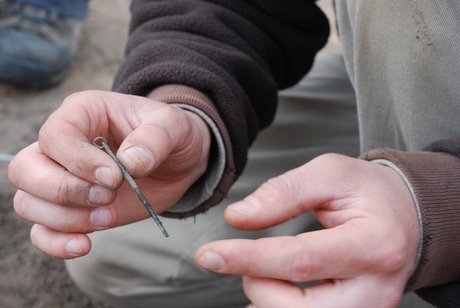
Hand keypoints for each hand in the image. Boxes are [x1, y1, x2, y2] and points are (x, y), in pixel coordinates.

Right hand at [9, 90, 209, 258]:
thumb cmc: (171, 135)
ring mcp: (63, 178)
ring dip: (64, 218)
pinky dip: (56, 243)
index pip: (55, 135)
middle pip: (26, 169)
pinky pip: (42, 230)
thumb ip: (155, 138)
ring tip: (106, 218)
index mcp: (82, 113)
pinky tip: (84, 245)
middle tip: (107, 197)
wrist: (178, 161)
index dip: (78, 161)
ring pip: (28, 201)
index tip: (114, 178)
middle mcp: (62, 144)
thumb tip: (131, 163)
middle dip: (64, 191)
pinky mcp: (73, 209)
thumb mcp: (174, 125)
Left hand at [195, 154, 419, 307]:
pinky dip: (280, 306)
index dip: (249, 259)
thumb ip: (284, 192)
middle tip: (244, 258)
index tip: (208, 255)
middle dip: (256, 283)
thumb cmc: (368, 192)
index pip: (301, 261)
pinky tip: (274, 287)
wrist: (405, 216)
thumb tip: (238, 218)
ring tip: (264, 268)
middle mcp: (376, 289)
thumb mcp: (329, 174)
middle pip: (298, 306)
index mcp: (374, 245)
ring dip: (266, 298)